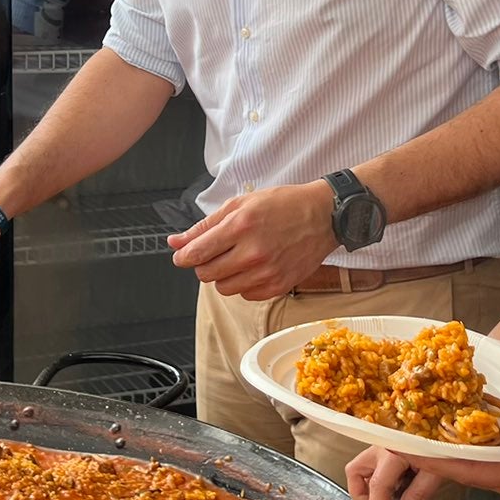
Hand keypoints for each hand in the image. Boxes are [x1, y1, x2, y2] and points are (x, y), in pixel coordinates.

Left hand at [166, 182, 340, 300]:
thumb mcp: (241, 204)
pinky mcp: (278, 286)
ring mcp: (267, 272)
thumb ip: (205, 226)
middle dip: (204, 265)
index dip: (184, 257)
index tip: (182, 256)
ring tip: (238, 258)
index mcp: (240, 226)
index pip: (197, 253)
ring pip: (223, 288)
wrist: (324, 216)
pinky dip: (243, 284)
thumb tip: (176, 242)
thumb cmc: (284, 205)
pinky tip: (254, 267)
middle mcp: (253, 251)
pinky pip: (245, 295)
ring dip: (223, 276)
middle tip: (215, 253)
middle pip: (206, 274)